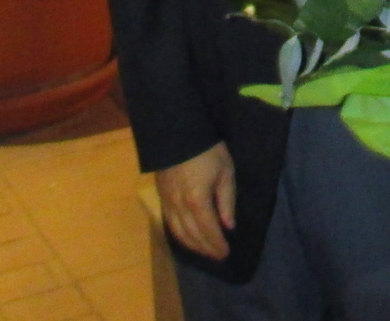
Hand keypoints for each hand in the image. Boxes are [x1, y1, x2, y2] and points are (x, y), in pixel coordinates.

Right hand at [155, 141, 236, 259]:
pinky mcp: (161, 197)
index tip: (226, 253)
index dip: (217, 244)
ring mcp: (168, 202)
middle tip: (217, 256)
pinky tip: (186, 238)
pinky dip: (179, 235)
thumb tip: (229, 225)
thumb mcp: (225, 172)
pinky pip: (169, 222)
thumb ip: (227, 201)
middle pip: (192, 235)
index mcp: (197, 200)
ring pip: (178, 232)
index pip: (208, 230)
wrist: (178, 133)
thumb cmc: (208, 150)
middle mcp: (180, 206)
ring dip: (192, 245)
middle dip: (206, 248)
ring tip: (204, 251)